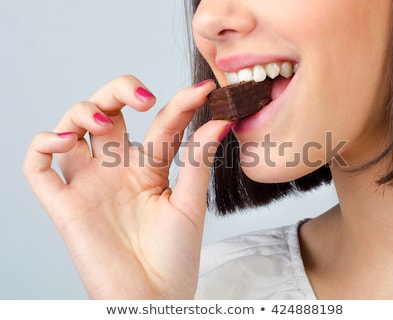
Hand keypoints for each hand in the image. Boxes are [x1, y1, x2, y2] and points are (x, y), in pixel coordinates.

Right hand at [23, 75, 230, 298]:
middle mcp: (116, 170)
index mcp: (148, 168)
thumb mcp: (190, 205)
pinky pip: (38, 168)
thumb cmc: (175, 257)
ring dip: (81, 112)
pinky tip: (64, 140)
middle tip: (143, 96)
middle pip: (106, 111)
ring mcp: (89, 185)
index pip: (160, 124)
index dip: (180, 103)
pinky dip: (42, 145)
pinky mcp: (65, 206)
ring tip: (106, 124)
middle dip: (117, 90)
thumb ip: (199, 161)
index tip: (204, 91)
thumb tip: (220, 120)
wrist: (154, 300)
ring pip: (70, 129)